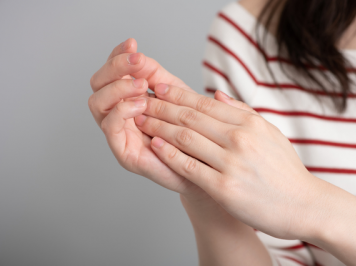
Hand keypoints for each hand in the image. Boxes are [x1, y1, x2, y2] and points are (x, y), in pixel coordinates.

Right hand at [88, 38, 199, 194]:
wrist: (204, 165)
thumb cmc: (191, 130)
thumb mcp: (176, 96)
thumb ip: (156, 76)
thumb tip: (139, 55)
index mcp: (129, 98)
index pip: (111, 72)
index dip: (117, 55)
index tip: (133, 44)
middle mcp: (119, 114)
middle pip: (97, 84)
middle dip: (115, 67)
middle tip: (136, 61)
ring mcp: (119, 134)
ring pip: (97, 103)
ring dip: (118, 88)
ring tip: (142, 85)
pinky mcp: (124, 152)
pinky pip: (110, 127)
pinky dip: (122, 110)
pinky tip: (141, 104)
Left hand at [134, 83, 331, 239]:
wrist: (304, 205)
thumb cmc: (285, 170)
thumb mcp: (269, 133)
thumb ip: (242, 112)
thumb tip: (216, 93)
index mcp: (250, 123)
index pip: (205, 103)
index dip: (178, 94)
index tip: (159, 88)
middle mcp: (240, 139)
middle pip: (190, 117)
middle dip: (161, 107)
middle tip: (141, 100)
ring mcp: (232, 163)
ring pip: (186, 138)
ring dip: (159, 127)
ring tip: (141, 121)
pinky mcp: (224, 188)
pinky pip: (189, 166)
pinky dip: (169, 154)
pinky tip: (155, 146)